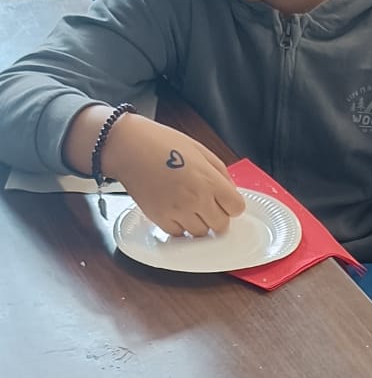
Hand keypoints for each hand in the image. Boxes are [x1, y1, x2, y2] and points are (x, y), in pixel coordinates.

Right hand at [109, 119, 245, 236]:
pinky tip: (175, 210)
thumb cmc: (161, 143)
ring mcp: (178, 212)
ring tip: (189, 205)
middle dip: (218, 216)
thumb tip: (230, 190)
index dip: (232, 204)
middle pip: (221, 225)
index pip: (236, 208)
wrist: (129, 147)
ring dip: (199, 223)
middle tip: (208, 205)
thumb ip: (220, 172)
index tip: (226, 201)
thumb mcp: (200, 150)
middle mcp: (196, 199)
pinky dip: (180, 226)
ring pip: (200, 233)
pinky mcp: (160, 219)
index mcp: (209, 180)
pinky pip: (178, 234)